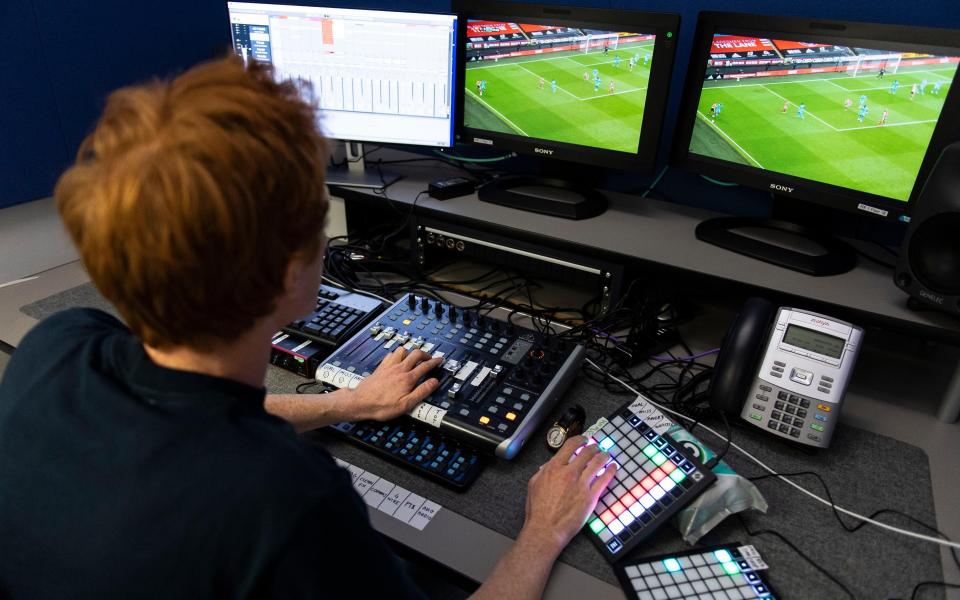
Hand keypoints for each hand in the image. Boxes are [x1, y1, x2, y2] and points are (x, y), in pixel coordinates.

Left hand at [346, 347, 441, 420]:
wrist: (361, 402)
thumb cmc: (382, 406)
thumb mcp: (406, 404)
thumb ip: (422, 392)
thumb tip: (434, 382)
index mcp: (408, 379)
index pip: (425, 366)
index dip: (435, 362)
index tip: (440, 360)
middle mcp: (399, 369)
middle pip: (416, 354)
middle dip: (425, 354)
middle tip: (429, 357)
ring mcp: (389, 367)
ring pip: (403, 350)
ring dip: (410, 351)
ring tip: (414, 357)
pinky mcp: (381, 367)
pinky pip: (391, 354)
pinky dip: (397, 354)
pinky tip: (397, 359)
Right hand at [520, 436, 616, 555]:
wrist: (546, 529)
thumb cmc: (538, 511)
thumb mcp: (534, 484)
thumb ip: (543, 471)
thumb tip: (550, 465)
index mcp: (554, 468)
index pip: (570, 446)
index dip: (580, 440)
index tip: (584, 440)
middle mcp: (568, 473)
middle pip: (586, 453)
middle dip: (594, 447)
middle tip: (597, 447)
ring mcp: (581, 485)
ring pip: (597, 463)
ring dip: (603, 456)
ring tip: (606, 454)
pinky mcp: (591, 497)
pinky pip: (604, 479)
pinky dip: (610, 471)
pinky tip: (612, 467)